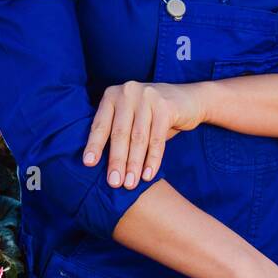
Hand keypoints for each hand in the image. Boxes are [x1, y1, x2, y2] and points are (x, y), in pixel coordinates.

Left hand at [83, 81, 207, 188]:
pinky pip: (157, 139)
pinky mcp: (165, 107)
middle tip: (114, 183)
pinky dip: (152, 160)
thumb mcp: (131, 117)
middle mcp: (128, 92)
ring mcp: (147, 97)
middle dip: (116, 161)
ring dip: (134, 165)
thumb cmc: (153, 115)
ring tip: (130, 184)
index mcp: (113, 95)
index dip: (94, 145)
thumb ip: (117, 133)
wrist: (189, 100)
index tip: (88, 164)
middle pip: (120, 133)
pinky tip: (148, 175)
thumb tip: (101, 166)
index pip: (100, 124)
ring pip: (138, 138)